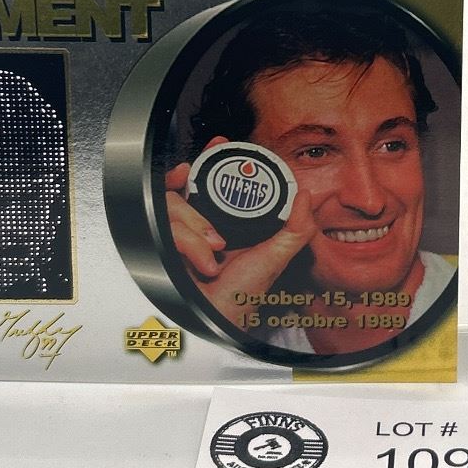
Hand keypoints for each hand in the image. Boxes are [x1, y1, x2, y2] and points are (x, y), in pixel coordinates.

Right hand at [164, 154, 317, 329]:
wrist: (218, 323)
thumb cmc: (243, 296)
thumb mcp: (277, 257)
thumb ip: (297, 228)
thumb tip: (308, 194)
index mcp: (220, 218)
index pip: (209, 179)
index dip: (209, 158)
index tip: (218, 144)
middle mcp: (195, 223)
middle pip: (183, 186)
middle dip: (190, 190)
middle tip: (207, 212)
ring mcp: (175, 234)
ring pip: (172, 205)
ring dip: (195, 230)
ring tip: (214, 251)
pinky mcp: (159, 247)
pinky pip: (166, 229)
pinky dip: (188, 246)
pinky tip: (203, 263)